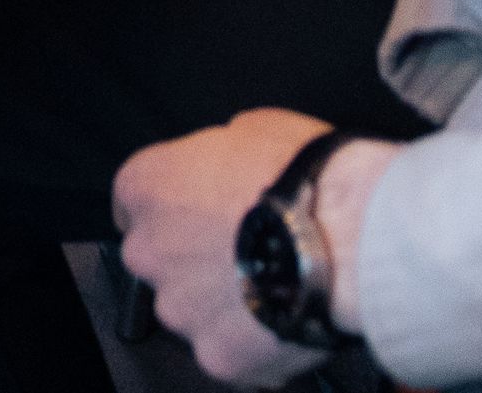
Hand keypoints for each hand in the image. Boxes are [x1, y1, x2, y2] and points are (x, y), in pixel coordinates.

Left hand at [113, 110, 393, 386]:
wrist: (348, 236)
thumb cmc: (303, 174)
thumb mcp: (252, 128)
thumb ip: (217, 154)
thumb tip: (224, 165)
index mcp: (148, 186)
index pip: (133, 201)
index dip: (171, 207)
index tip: (196, 212)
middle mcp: (148, 251)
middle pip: (159, 259)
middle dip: (192, 257)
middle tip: (245, 251)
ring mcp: (180, 309)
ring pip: (190, 310)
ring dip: (221, 302)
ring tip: (274, 286)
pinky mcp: (216, 353)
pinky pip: (228, 349)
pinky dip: (251, 341)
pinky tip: (287, 318)